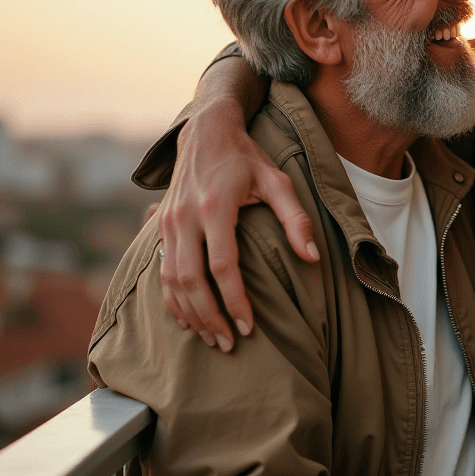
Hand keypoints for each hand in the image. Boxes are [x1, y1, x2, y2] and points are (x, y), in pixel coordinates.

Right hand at [158, 98, 319, 349]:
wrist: (206, 131)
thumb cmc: (247, 159)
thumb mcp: (277, 181)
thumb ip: (297, 219)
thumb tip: (312, 258)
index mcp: (216, 206)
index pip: (222, 265)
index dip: (235, 301)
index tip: (249, 327)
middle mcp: (186, 216)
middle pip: (191, 280)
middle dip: (210, 317)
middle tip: (230, 344)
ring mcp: (169, 222)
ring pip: (171, 281)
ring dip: (191, 314)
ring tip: (213, 339)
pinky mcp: (162, 226)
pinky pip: (162, 272)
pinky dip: (172, 300)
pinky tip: (189, 321)